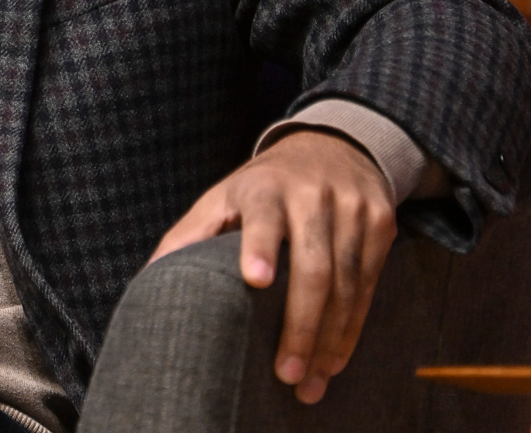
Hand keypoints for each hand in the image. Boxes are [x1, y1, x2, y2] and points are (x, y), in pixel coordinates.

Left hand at [148, 129, 396, 403]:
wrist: (331, 146)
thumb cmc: (262, 187)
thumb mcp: (222, 197)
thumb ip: (189, 235)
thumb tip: (148, 278)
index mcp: (264, 187)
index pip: (262, 217)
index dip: (260, 246)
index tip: (256, 280)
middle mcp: (312, 194)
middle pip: (314, 266)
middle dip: (300, 325)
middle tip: (285, 374)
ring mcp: (352, 208)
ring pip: (347, 284)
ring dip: (329, 340)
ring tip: (309, 383)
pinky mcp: (382, 224)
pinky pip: (369, 286)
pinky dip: (352, 328)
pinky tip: (334, 359)